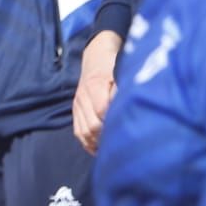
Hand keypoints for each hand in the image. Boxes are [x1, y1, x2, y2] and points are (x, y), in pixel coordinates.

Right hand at [74, 31, 121, 153]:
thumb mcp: (120, 71)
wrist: (95, 57)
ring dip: (97, 142)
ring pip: (84, 132)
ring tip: (112, 148)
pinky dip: (88, 143)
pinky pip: (78, 132)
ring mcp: (77, 105)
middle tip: (124, 143)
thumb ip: (122, 89)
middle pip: (92, 126)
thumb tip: (127, 108)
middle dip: (107, 136)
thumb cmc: (112, 65)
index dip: (115, 123)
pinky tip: (100, 149)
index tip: (129, 131)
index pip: (102, 111)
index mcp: (95, 85)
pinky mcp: (75, 111)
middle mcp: (83, 97)